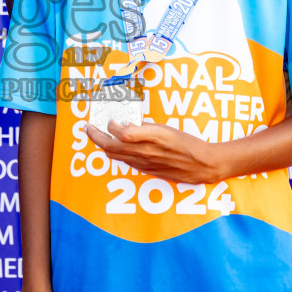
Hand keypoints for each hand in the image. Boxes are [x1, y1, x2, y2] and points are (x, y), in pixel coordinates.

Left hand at [85, 120, 220, 183]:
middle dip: (96, 137)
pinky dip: (117, 154)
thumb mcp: (166, 129)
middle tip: (88, 128)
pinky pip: (126, 162)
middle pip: (111, 147)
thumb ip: (144, 129)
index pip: (120, 134)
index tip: (109, 120)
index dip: (110, 126)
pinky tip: (116, 147)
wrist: (202, 164)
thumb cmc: (187, 143)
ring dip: (104, 146)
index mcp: (151, 138)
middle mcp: (145, 153)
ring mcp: (145, 164)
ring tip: (98, 136)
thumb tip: (125, 127)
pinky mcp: (147, 171)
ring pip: (116, 156)